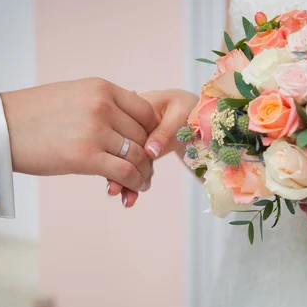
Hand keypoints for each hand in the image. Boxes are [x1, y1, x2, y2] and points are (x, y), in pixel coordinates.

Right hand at [1, 78, 157, 191]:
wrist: (1, 128)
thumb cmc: (35, 115)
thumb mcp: (74, 95)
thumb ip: (104, 102)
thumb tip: (133, 108)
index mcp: (102, 88)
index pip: (146, 111)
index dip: (152, 132)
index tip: (148, 147)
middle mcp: (103, 105)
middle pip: (144, 135)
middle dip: (148, 156)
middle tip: (147, 170)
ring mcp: (95, 130)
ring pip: (138, 156)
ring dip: (144, 173)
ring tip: (142, 182)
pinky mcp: (86, 156)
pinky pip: (125, 172)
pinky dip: (135, 183)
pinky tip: (135, 189)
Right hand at [107, 89, 198, 206]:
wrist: (193, 115)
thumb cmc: (188, 110)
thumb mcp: (180, 114)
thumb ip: (165, 131)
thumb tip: (150, 151)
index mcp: (132, 107)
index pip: (122, 130)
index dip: (119, 149)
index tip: (119, 168)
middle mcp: (127, 124)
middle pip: (119, 149)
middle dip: (115, 171)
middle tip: (113, 190)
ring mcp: (132, 140)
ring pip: (123, 162)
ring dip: (123, 182)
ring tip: (125, 199)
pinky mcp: (139, 152)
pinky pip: (132, 168)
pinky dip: (132, 183)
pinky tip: (129, 199)